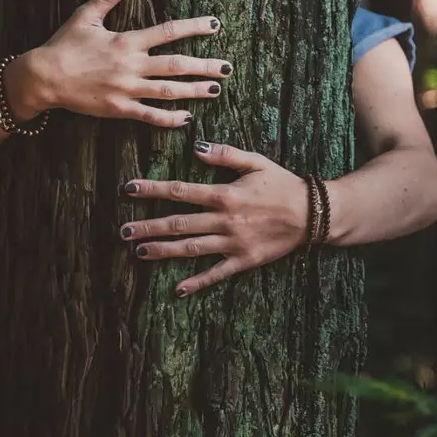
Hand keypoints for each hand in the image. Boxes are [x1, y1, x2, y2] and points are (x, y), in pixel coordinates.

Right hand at [9, 0, 231, 126]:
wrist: (43, 77)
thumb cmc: (64, 45)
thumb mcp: (86, 15)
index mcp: (126, 41)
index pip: (167, 32)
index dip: (193, 27)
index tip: (215, 25)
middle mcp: (131, 66)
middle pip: (176, 65)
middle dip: (204, 66)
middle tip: (227, 68)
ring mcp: (126, 90)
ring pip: (168, 92)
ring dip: (194, 91)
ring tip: (215, 90)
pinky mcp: (118, 109)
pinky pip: (149, 115)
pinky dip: (169, 118)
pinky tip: (186, 118)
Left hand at [119, 141, 310, 296]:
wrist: (313, 214)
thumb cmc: (282, 185)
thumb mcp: (256, 162)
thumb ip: (226, 155)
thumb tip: (196, 148)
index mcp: (225, 194)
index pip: (181, 191)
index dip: (153, 189)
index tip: (130, 189)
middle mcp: (224, 220)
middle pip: (179, 224)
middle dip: (148, 226)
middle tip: (123, 231)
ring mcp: (233, 243)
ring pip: (191, 249)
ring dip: (163, 251)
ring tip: (139, 252)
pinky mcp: (244, 260)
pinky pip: (217, 273)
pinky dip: (197, 282)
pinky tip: (178, 289)